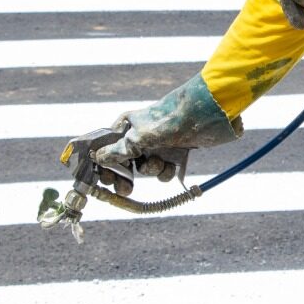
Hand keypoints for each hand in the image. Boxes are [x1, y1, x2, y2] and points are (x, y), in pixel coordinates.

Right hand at [92, 75, 242, 194]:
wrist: (206, 114)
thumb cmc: (167, 120)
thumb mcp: (138, 137)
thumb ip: (117, 151)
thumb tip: (98, 158)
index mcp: (126, 126)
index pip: (107, 148)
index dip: (104, 165)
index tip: (104, 180)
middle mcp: (140, 135)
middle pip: (125, 162)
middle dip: (126, 175)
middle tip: (125, 189)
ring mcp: (157, 144)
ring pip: (146, 168)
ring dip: (151, 170)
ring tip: (158, 163)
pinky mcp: (174, 152)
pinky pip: (164, 170)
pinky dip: (166, 171)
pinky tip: (171, 164)